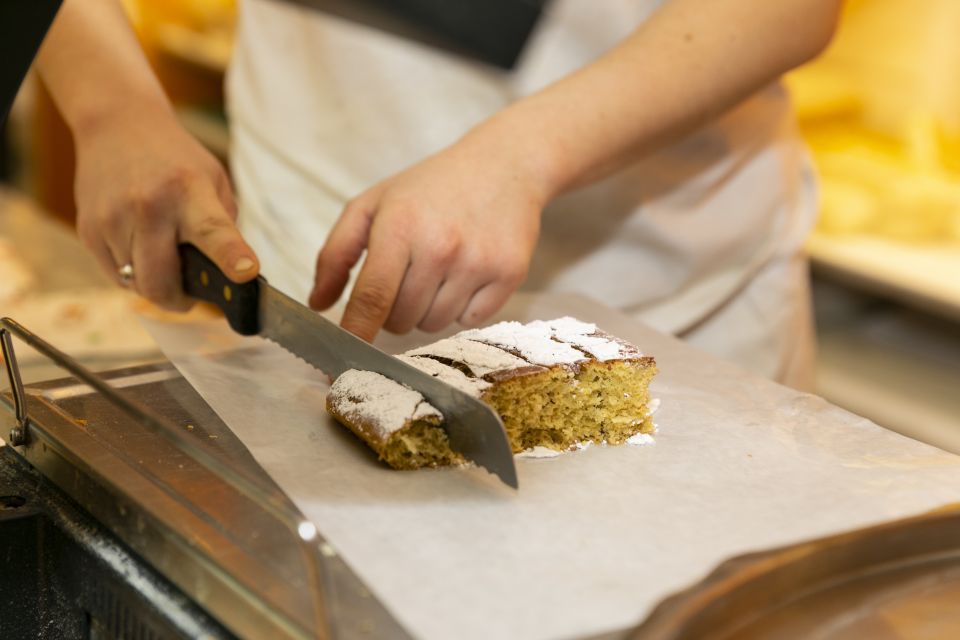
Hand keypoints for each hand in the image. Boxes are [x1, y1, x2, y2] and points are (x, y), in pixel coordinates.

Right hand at [72, 106, 258, 308]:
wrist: (118, 125)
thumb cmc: (177, 161)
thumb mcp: (214, 181)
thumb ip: (224, 228)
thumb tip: (231, 277)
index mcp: (190, 191)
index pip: (213, 231)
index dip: (231, 257)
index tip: (246, 273)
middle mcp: (149, 206)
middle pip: (161, 282)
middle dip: (179, 301)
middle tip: (190, 296)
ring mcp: (113, 220)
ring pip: (136, 285)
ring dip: (154, 284)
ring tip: (162, 255)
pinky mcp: (88, 230)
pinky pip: (116, 276)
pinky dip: (132, 274)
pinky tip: (139, 247)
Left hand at [309, 128, 550, 340]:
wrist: (503, 164)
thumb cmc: (431, 187)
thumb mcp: (374, 203)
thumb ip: (336, 252)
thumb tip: (318, 304)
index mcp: (401, 225)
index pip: (372, 297)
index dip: (356, 332)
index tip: (343, 360)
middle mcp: (441, 247)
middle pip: (401, 319)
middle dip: (394, 309)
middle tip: (407, 276)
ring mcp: (478, 262)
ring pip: (433, 325)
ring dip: (427, 309)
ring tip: (438, 271)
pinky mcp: (509, 274)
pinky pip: (470, 321)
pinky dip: (462, 308)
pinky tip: (466, 273)